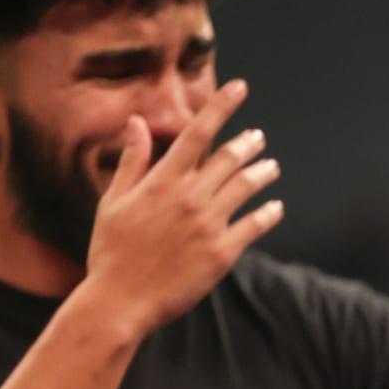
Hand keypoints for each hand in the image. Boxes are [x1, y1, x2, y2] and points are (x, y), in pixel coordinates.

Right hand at [83, 79, 283, 338]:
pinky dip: (268, 214)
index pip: (197, 132)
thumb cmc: (112, 251)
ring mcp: (208, 225)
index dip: (221, 107)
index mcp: (161, 181)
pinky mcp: (222, 254)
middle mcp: (189, 198)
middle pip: (229, 159)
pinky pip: (253, 226)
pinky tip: (276, 208)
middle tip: (258, 138)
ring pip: (245, 188)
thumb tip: (138, 122)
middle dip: (248, 143)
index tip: (239, 87)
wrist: (120, 301)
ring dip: (262, 173)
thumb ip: (132, 161)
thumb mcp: (113, 201)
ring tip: (271, 167)